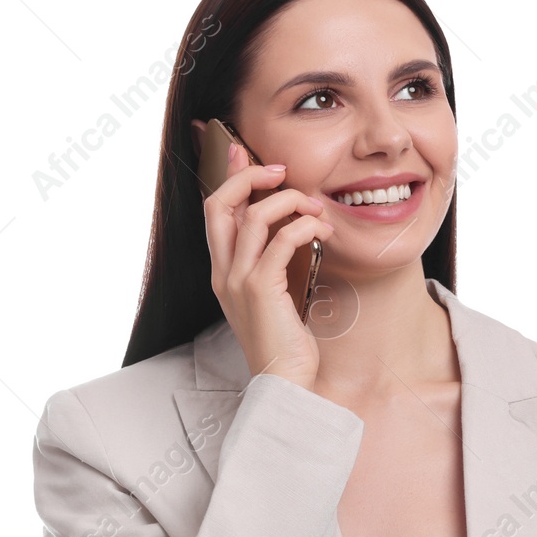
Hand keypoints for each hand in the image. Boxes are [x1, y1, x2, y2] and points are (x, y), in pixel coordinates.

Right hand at [201, 134, 334, 388]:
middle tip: (282, 172)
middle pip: (221, 203)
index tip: (249, 155)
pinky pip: (281, 241)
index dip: (230, 177)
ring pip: (255, 216)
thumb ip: (273, 263)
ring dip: (291, 202)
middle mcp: (224, 272)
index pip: (215, 210)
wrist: (284, 381)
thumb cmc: (284, 341)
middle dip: (250, 177)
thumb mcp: (273, 296)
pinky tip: (322, 232)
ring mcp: (239, 280)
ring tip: (317, 209)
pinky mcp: (261, 290)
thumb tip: (290, 229)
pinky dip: (304, 227)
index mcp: (223, 271)